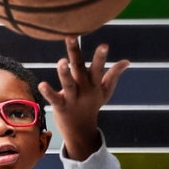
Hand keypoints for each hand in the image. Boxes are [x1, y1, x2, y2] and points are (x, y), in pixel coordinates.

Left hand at [38, 36, 128, 160]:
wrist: (81, 132)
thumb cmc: (92, 107)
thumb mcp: (105, 92)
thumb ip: (114, 75)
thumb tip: (126, 61)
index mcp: (93, 84)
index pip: (98, 68)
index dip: (101, 57)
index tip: (104, 45)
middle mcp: (84, 90)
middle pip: (79, 69)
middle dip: (75, 53)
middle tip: (71, 36)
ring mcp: (73, 99)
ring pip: (69, 84)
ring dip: (65, 73)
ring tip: (62, 61)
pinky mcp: (61, 107)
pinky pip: (54, 99)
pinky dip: (48, 93)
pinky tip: (42, 84)